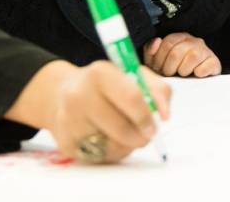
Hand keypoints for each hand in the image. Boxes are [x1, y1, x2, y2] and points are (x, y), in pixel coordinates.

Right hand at [46, 61, 170, 163]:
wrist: (65, 93)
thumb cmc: (109, 84)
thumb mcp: (135, 75)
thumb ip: (158, 90)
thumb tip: (165, 115)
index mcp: (100, 73)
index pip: (131, 97)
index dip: (146, 116)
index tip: (155, 127)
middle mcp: (79, 95)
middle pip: (121, 128)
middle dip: (140, 137)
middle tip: (146, 136)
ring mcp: (68, 120)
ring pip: (111, 146)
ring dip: (126, 146)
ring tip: (125, 134)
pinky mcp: (65, 142)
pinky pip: (98, 157)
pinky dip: (111, 153)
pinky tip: (108, 139)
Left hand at [143, 32, 221, 77]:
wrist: (192, 85)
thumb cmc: (173, 71)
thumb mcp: (157, 61)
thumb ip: (151, 51)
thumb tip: (157, 41)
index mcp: (179, 38)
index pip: (167, 43)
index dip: (160, 60)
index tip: (159, 69)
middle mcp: (194, 41)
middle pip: (177, 52)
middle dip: (169, 68)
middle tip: (170, 74)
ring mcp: (205, 51)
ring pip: (192, 56)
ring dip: (184, 70)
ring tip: (183, 74)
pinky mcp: (214, 62)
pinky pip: (206, 66)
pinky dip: (199, 73)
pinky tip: (195, 75)